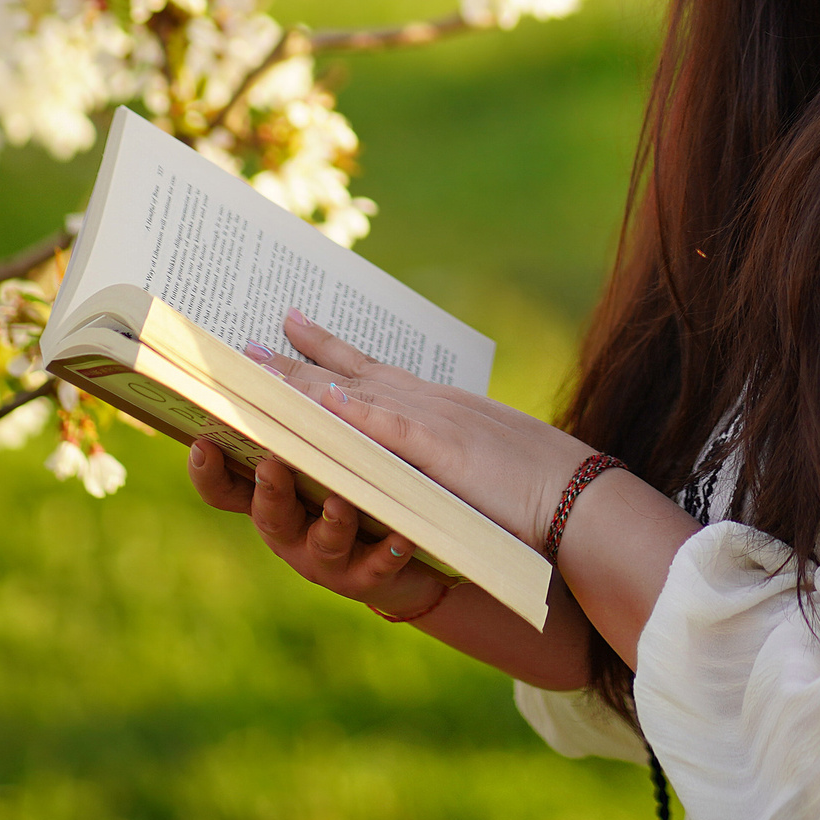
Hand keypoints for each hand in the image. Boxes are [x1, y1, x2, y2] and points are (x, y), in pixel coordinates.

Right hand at [187, 439, 453, 617]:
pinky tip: (402, 536)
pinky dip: (388, 551)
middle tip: (270, 466)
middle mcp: (293, 529)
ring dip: (332, 522)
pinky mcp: (374, 573)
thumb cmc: (352, 484)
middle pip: (268, 515)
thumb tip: (262, 344)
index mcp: (275, 493)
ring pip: (323, 544)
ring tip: (341, 501)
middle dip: (268, 491)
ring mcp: (331, 556)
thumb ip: (297, 413)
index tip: (201, 441)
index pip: (227, 486)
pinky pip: (379, 567)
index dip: (208, 470)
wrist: (413, 542)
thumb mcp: (323, 444)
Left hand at [247, 307, 595, 550]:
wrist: (579, 497)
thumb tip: (415, 448)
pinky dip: (358, 413)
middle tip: (241, 345)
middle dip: (291, 361)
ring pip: (356, 396)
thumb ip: (437, 447)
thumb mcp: (474, 456)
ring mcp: (433, 425)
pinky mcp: (445, 454)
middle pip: (346, 377)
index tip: (288, 322)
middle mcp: (426, 405)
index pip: (367, 370)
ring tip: (257, 367)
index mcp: (433, 408)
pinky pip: (393, 431)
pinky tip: (324, 401)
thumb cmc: (535, 483)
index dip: (323, 348)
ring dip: (304, 381)